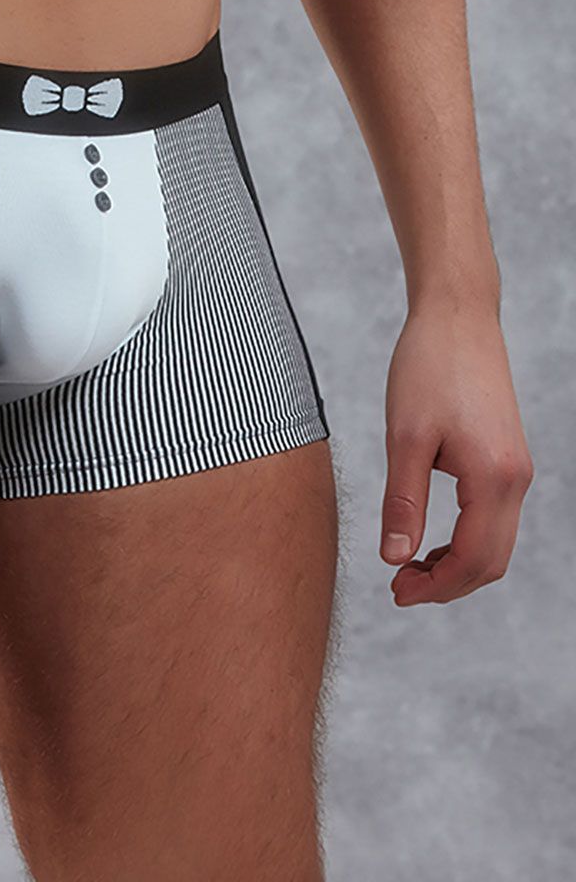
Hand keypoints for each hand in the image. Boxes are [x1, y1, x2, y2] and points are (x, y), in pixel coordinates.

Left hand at [380, 303, 532, 604]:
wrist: (457, 317)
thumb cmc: (426, 368)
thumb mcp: (403, 438)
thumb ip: (402, 502)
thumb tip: (395, 559)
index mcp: (493, 477)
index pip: (472, 559)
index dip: (435, 586)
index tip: (395, 593)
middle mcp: (515, 478)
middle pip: (491, 561)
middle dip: (447, 585)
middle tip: (398, 590)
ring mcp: (516, 468)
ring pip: (496, 543)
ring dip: (456, 565)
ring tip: (408, 569)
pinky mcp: (506, 457)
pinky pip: (494, 518)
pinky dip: (465, 540)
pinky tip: (428, 539)